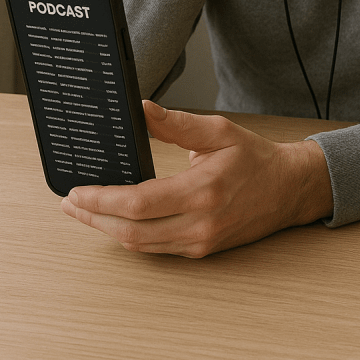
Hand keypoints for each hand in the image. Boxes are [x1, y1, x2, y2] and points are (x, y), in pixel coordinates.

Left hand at [60, 101, 333, 257]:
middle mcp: (200, 223)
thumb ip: (177, 123)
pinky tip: (117, 221)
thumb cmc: (255, 159)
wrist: (288, 189)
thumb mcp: (219, 131)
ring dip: (107, 230)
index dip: (101, 200)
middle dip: (94, 218)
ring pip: (141, 245)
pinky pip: (156, 248)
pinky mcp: (202, 250)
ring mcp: (200, 241)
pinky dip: (131, 236)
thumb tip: (142, 110)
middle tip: (70, 203)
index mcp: (202, 190)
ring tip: (85, 211)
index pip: (138, 203)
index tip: (77, 191)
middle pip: (131, 231)